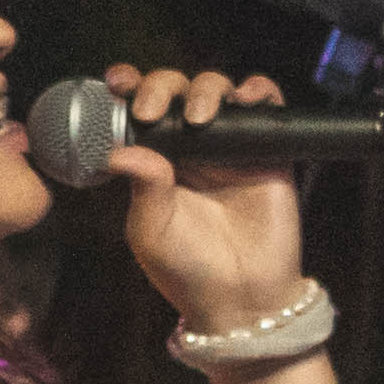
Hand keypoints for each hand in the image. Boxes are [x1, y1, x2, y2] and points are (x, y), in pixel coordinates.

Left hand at [103, 63, 309, 339]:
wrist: (240, 299)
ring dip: (206, 89)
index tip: (115, 83)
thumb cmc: (187, 270)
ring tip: (199, 115)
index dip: (128, 89)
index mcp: (155, 161)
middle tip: (150, 109)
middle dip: (161, 86)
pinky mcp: (268, 152)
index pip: (139, 111)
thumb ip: (142, 185)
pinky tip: (247, 98)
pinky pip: (267, 108)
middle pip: (176, 91)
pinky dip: (260, 92)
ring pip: (218, 91)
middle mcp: (191, 148)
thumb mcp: (151, 229)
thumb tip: (120, 150)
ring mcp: (230, 148)